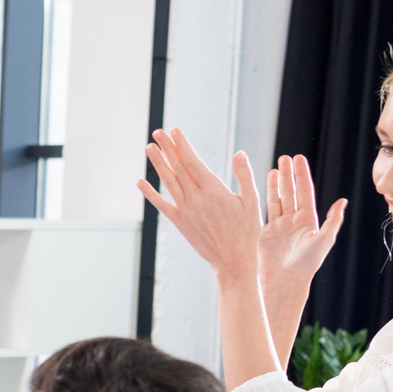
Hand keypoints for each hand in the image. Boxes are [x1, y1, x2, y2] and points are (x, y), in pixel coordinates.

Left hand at [138, 128, 262, 277]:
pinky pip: (162, 205)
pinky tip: (140, 182)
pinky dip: (150, 193)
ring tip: (150, 147)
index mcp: (214, 191)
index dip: (182, 146)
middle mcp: (196, 199)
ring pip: (168, 183)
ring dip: (158, 164)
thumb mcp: (252, 201)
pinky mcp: (180, 222)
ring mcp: (185, 211)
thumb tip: (239, 153)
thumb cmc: (247, 231)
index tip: (175, 131)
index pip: (193, 163)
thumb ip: (244, 176)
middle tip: (158, 132)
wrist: (232, 260)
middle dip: (168, 148)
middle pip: (178, 168)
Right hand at [257, 153, 345, 306]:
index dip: (302, 175)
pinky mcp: (264, 233)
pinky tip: (259, 187)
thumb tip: (342, 201)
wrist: (284, 282)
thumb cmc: (306, 265)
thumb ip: (333, 221)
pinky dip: (262, 199)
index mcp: (308, 221)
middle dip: (288, 175)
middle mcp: (294, 221)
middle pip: (291, 192)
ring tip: (273, 168)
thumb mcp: (324, 241)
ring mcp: (278, 226)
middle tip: (285, 158)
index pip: (305, 192)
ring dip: (276, 184)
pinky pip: (264, 212)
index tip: (298, 158)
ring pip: (277, 199)